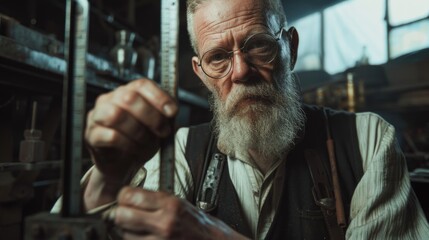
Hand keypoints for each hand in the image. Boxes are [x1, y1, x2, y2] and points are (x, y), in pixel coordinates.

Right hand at [85, 79, 176, 180]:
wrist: (123, 164)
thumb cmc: (140, 140)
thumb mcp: (157, 126)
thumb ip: (165, 115)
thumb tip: (171, 110)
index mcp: (127, 92)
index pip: (142, 85)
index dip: (159, 97)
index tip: (172, 112)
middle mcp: (110, 99)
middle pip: (129, 97)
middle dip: (151, 117)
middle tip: (163, 132)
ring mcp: (97, 116)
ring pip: (116, 114)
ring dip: (138, 131)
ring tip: (146, 142)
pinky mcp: (92, 135)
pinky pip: (111, 136)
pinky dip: (128, 144)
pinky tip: (135, 149)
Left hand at [112, 187, 248, 239]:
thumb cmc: (198, 225)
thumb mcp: (179, 203)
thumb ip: (154, 200)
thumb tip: (130, 197)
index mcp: (170, 204)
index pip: (130, 195)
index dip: (124, 197)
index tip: (125, 198)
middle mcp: (164, 222)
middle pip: (121, 215)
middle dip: (120, 214)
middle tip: (125, 214)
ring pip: (124, 234)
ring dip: (127, 231)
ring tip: (138, 228)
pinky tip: (143, 236)